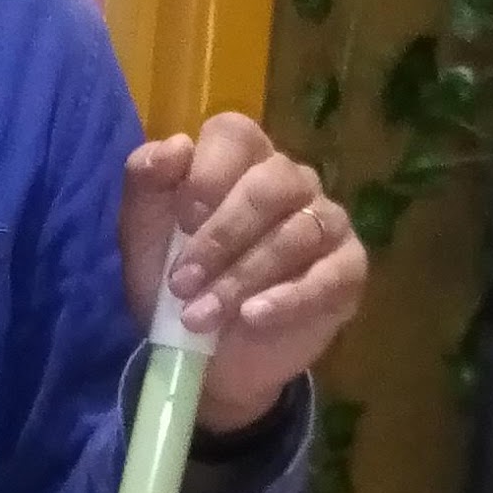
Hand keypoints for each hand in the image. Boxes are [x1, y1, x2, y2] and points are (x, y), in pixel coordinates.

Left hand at [120, 109, 367, 437]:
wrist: (210, 357)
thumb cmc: (180, 284)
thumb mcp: (144, 236)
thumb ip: (146, 182)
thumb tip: (175, 147)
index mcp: (241, 159)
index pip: (234, 135)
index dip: (207, 174)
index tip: (181, 221)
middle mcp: (291, 181)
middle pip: (270, 184)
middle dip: (221, 237)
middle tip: (182, 284)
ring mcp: (326, 222)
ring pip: (298, 231)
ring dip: (242, 277)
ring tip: (201, 316)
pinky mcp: (348, 270)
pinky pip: (330, 275)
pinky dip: (288, 298)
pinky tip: (253, 318)